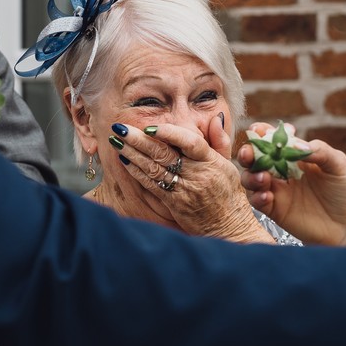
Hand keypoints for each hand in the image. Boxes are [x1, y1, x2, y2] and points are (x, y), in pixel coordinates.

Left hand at [114, 117, 265, 241]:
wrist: (227, 227)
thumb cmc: (228, 194)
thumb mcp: (229, 165)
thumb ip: (220, 140)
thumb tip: (215, 118)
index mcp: (211, 162)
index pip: (190, 142)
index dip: (169, 133)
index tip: (150, 127)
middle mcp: (196, 175)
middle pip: (164, 154)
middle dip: (139, 139)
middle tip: (120, 127)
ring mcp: (183, 190)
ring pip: (153, 168)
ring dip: (132, 153)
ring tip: (115, 140)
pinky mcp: (173, 203)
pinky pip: (152, 184)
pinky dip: (137, 171)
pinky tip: (124, 159)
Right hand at [237, 122, 345, 246]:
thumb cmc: (345, 191)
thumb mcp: (337, 164)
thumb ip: (319, 150)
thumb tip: (295, 145)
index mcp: (295, 156)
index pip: (273, 140)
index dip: (262, 133)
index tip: (259, 130)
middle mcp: (282, 171)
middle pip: (255, 158)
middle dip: (247, 153)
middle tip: (248, 154)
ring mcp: (277, 191)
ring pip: (251, 179)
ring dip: (251, 176)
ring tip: (263, 178)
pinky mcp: (275, 210)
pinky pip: (257, 201)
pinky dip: (257, 197)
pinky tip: (267, 196)